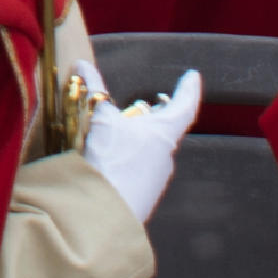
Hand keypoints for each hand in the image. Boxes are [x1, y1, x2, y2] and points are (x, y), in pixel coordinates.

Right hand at [78, 68, 200, 224]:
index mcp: (165, 133)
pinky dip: (133, 154)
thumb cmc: (112, 162)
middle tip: (158, 99)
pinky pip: (142, 166)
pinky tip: (115, 155)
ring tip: (127, 125)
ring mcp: (158, 176)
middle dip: (160, 113)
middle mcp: (167, 154)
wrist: (108, 213)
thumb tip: (83, 65)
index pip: (185, 106)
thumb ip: (94, 90)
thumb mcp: (100, 120)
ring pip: (153, 147)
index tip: (193, 76)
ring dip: (143, 134)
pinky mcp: (145, 192)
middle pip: (168, 127)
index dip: (189, 89)